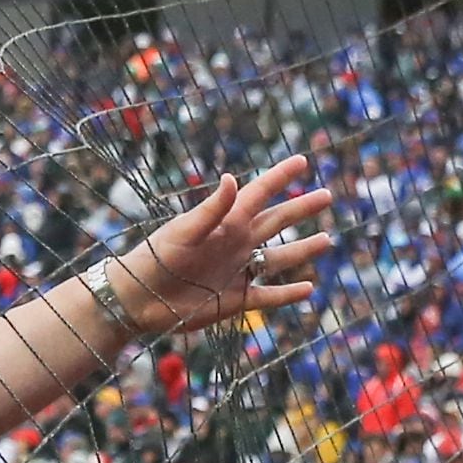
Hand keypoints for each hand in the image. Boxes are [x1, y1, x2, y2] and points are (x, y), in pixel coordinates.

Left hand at [103, 156, 335, 341]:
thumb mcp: (183, 231)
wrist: (136, 299)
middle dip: (300, 209)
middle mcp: (235, 244)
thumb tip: (233, 178)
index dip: (280, 177)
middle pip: (275, 222)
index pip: (259, 194)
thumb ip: (211, 209)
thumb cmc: (154, 259)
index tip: (302, 161)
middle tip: (326, 195)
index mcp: (225, 222)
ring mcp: (236, 272)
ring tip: (327, 240)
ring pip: (277, 259)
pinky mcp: (233, 301)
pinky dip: (287, 294)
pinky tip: (308, 289)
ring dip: (301, 251)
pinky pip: (267, 296)